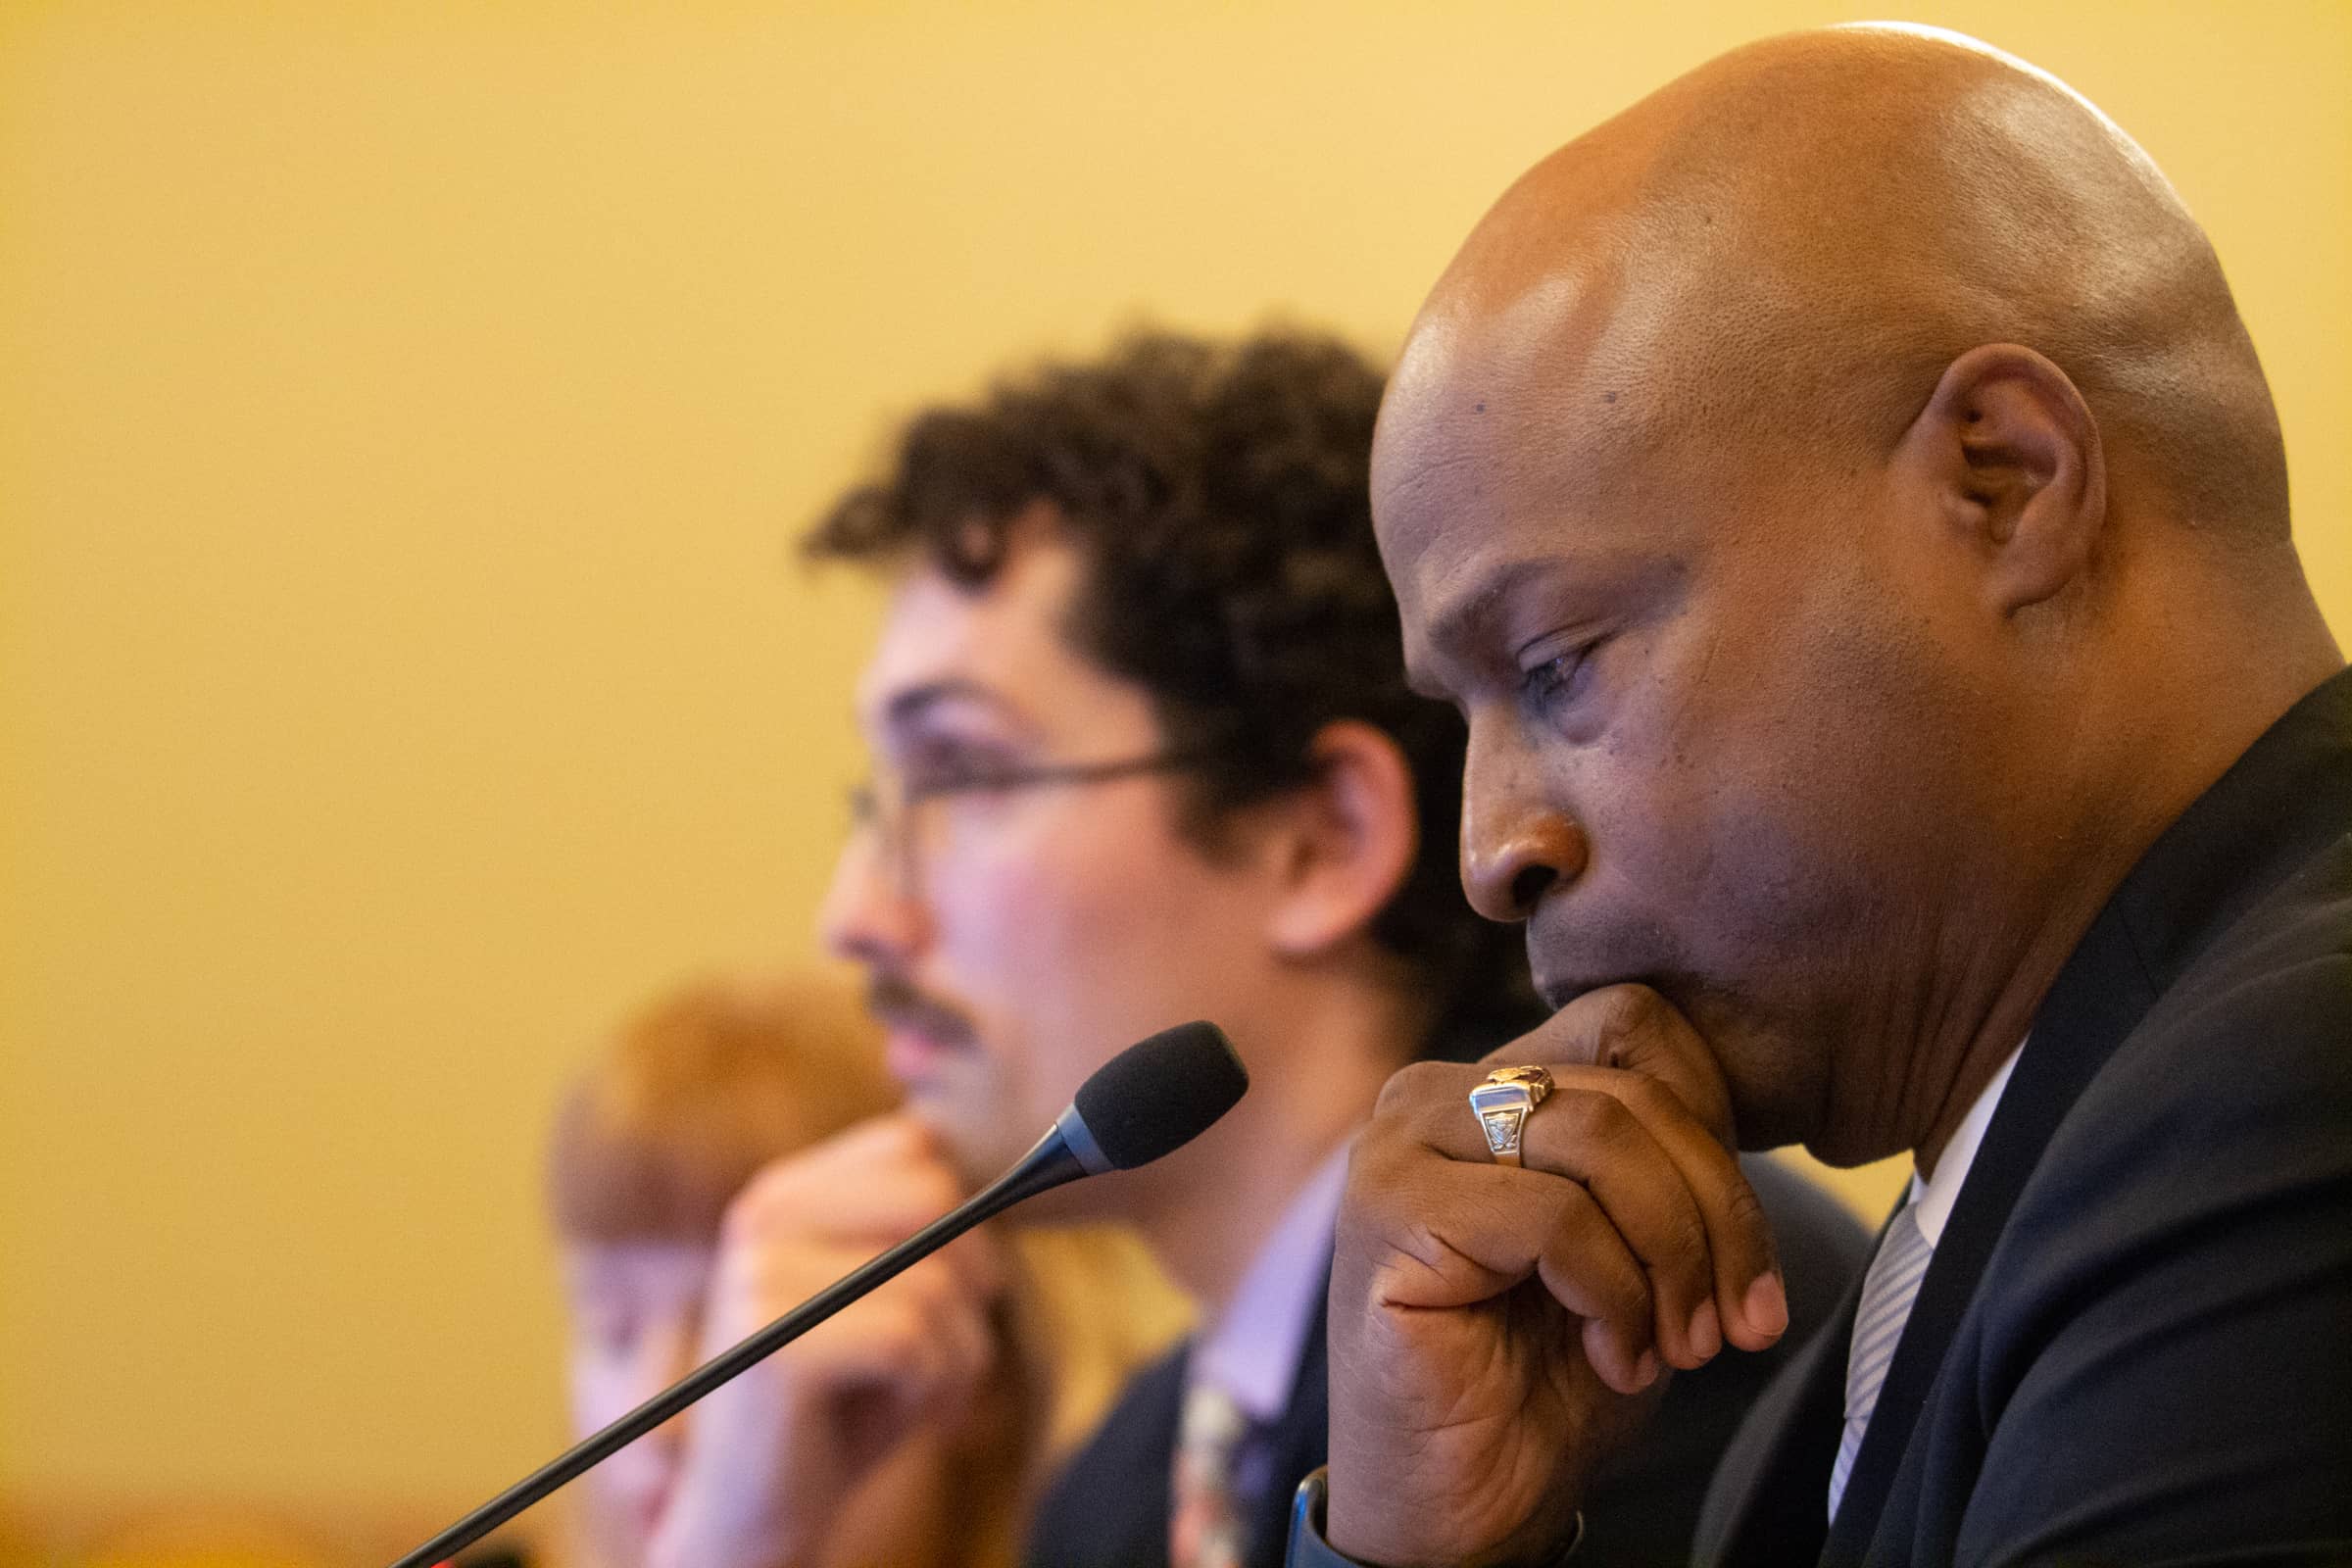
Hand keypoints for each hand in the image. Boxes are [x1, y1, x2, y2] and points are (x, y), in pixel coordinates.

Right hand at [647, 1114, 1007, 1567]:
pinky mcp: (777, 1350)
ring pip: (933, 1282)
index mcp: (783, 1195)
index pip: (914, 1144)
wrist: (759, 1515)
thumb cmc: (842, 1403)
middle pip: (932, 1197)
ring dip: (960, 1354)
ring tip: (928, 1394)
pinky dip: (937, 1389)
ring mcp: (759, 1280)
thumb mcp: (889, 1298)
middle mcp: (761, 1220)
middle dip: (971, 1282)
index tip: (954, 1286)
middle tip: (953, 1347)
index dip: (964, 1214)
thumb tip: (1024, 1164)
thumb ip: (928, 1229)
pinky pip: (911, 1343)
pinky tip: (913, 1419)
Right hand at [1324, 985, 1787, 1567]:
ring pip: (1597, 1137)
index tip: (1744, 1253)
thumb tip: (1738, 1125)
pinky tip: (1612, 1356)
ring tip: (1680, 1345)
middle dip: (1716, 1212)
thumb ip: (1663, 1167)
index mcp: (1489, 1085)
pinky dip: (1616, 1293)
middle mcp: (1430, 1096)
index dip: (1712, 1129)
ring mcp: (1400, 1149)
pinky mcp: (1389, 1216)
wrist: (1460, 1507)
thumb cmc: (1543, 1379)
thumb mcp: (1637, 1253)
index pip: (1633, 1025)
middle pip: (1627, 1089)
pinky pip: (1554, 1215)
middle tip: (1743, 1320)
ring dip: (1674, 1255)